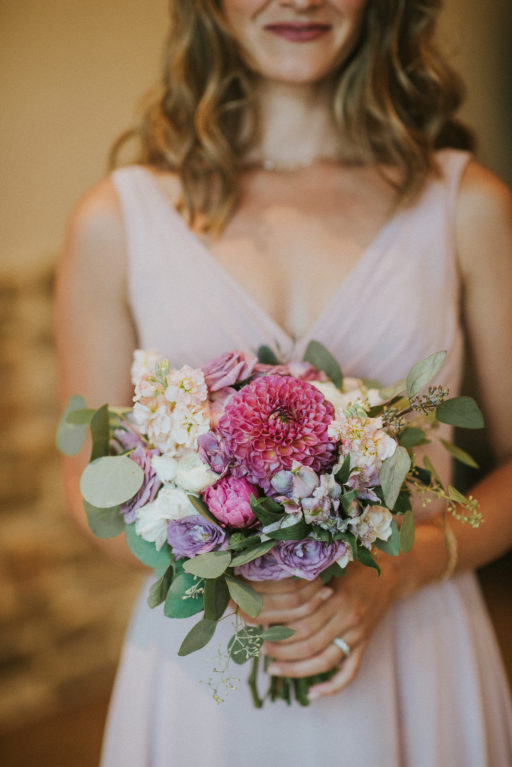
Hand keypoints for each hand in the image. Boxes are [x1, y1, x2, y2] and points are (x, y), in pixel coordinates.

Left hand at [246, 556, 400, 699]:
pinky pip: (349, 672)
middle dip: (281, 650)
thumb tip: (269, 589)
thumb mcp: (331, 565)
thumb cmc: (354, 565)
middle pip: (309, 643)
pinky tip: (312, 694)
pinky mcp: (364, 644)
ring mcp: (357, 633)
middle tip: (260, 649)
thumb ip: (307, 580)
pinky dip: (331, 687)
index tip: (257, 628)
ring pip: (324, 661)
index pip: (302, 621)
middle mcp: (347, 617)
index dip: (278, 629)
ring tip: (274, 668)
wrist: (393, 572)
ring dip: (296, 669)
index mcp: (336, 596)